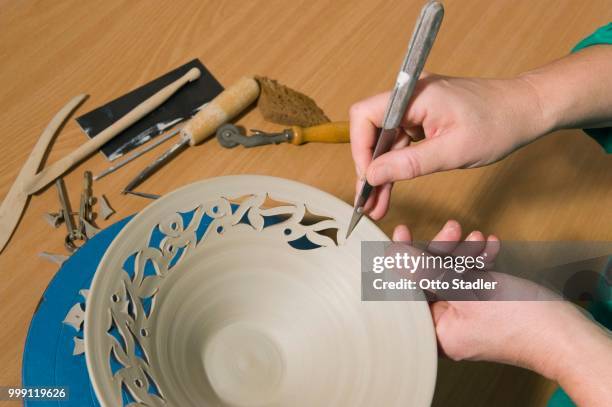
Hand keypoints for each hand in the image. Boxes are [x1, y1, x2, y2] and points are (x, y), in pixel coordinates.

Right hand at [350, 74, 549, 218]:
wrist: (528, 110)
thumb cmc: (499, 124)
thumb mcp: (453, 152)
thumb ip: (409, 164)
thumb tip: (372, 174)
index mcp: (416, 95)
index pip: (365, 115)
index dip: (359, 148)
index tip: (366, 177)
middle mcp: (411, 95)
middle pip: (372, 130)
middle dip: (369, 167)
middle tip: (367, 200)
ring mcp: (417, 105)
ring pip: (385, 140)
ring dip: (382, 171)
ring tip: (377, 203)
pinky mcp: (424, 115)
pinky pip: (401, 141)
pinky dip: (397, 164)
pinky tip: (391, 187)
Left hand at [392, 220, 611, 405]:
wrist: (565, 333)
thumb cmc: (516, 319)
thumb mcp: (463, 288)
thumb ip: (425, 271)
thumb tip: (394, 256)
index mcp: (435, 331)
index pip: (406, 290)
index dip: (403, 260)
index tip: (402, 233)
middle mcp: (447, 326)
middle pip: (430, 279)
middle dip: (442, 250)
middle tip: (452, 229)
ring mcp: (467, 316)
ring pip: (453, 275)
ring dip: (464, 252)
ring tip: (477, 237)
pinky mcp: (485, 306)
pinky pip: (473, 279)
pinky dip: (480, 261)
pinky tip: (491, 245)